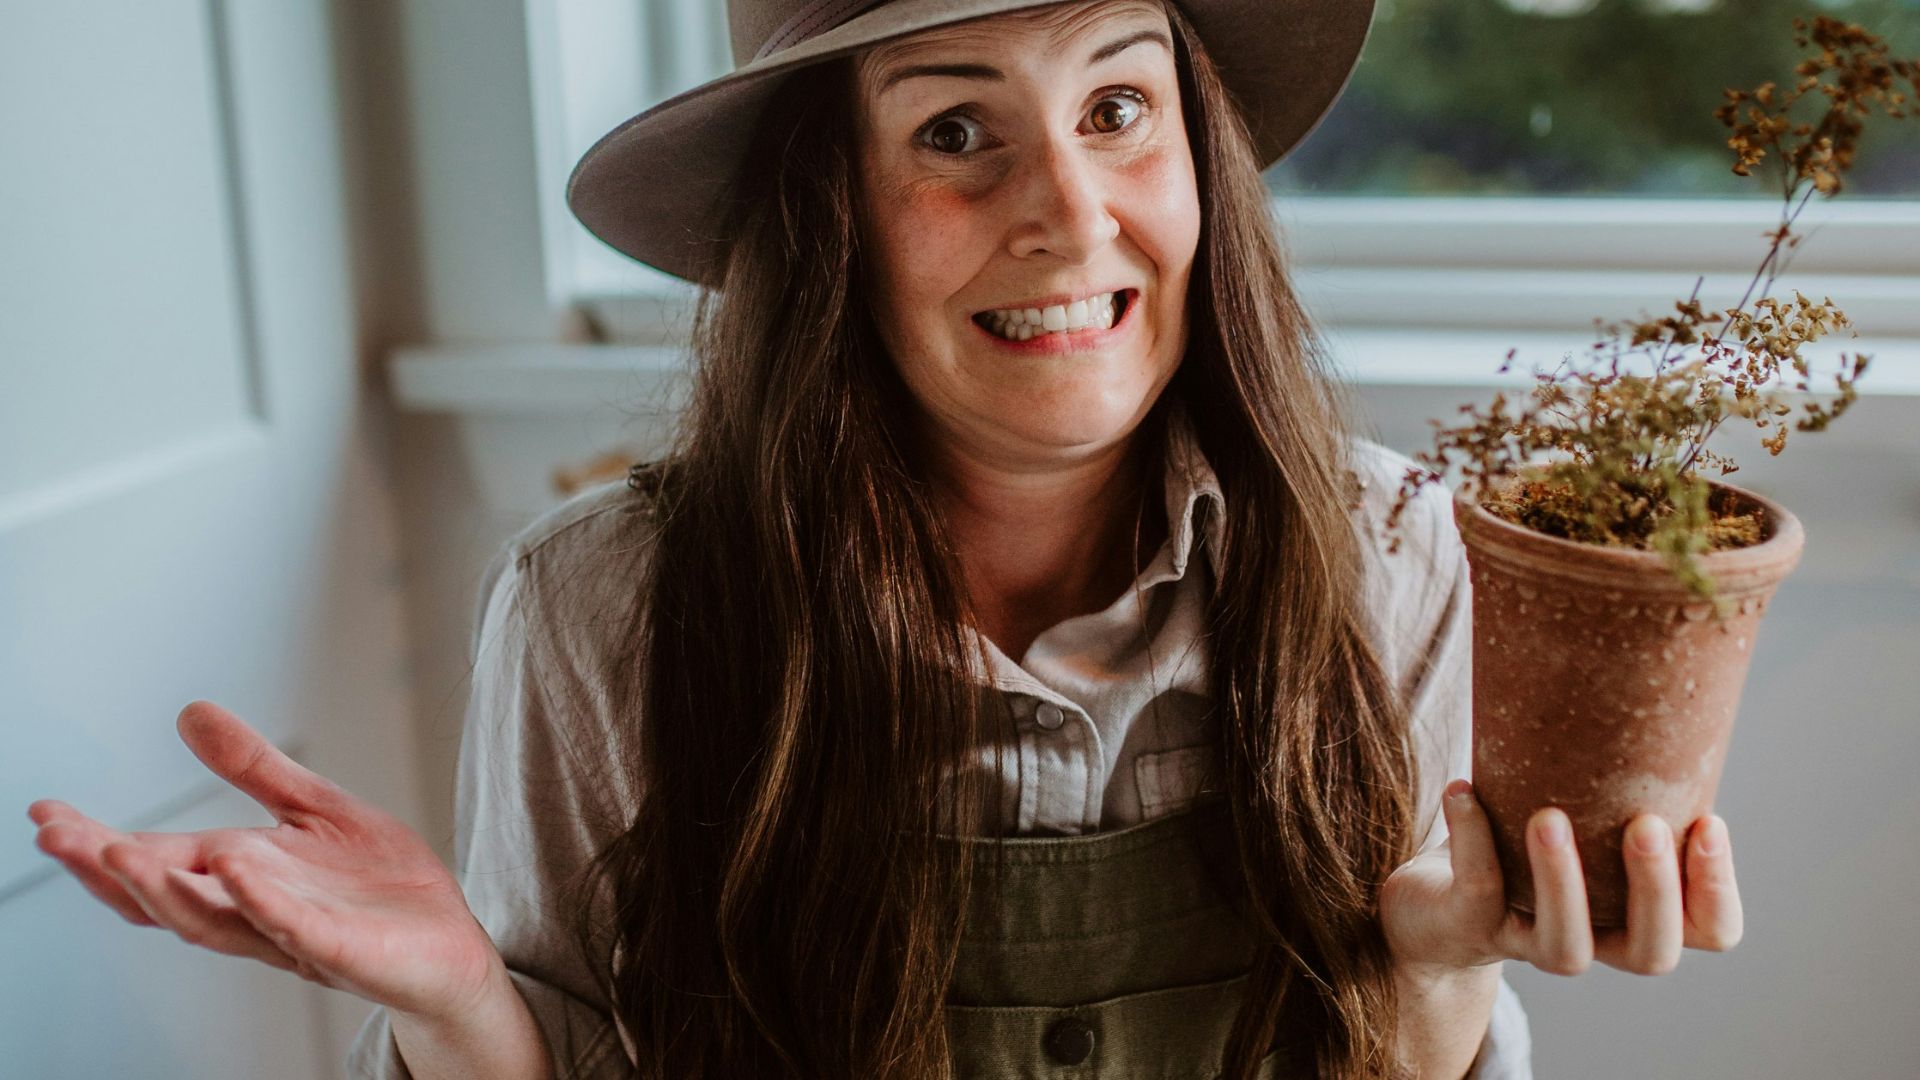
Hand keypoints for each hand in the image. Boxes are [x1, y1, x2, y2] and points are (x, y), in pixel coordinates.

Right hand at [26, 700, 501, 1021]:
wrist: (451, 946)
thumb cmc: (379, 887)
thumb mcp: (315, 808)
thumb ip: (254, 768)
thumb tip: (190, 711)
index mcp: (242, 877)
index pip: (157, 862)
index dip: (100, 843)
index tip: (46, 814)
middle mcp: (254, 913)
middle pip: (167, 897)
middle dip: (110, 869)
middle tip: (59, 837)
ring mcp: (295, 936)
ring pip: (215, 921)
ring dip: (166, 889)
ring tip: (119, 854)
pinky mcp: (343, 952)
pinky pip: (294, 929)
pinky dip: (261, 900)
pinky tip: (234, 864)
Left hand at [1380, 779, 1743, 977]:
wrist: (1437, 898)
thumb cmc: (1526, 840)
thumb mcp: (1583, 808)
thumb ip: (1618, 775)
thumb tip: (1643, 665)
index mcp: (1639, 915)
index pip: (1711, 931)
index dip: (1718, 889)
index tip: (1709, 822)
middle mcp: (1597, 942)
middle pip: (1650, 953)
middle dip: (1653, 891)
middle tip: (1644, 826)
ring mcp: (1530, 942)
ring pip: (1566, 946)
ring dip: (1562, 879)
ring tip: (1550, 818)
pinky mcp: (1471, 928)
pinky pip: (1478, 891)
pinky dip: (1472, 838)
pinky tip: (1463, 791)